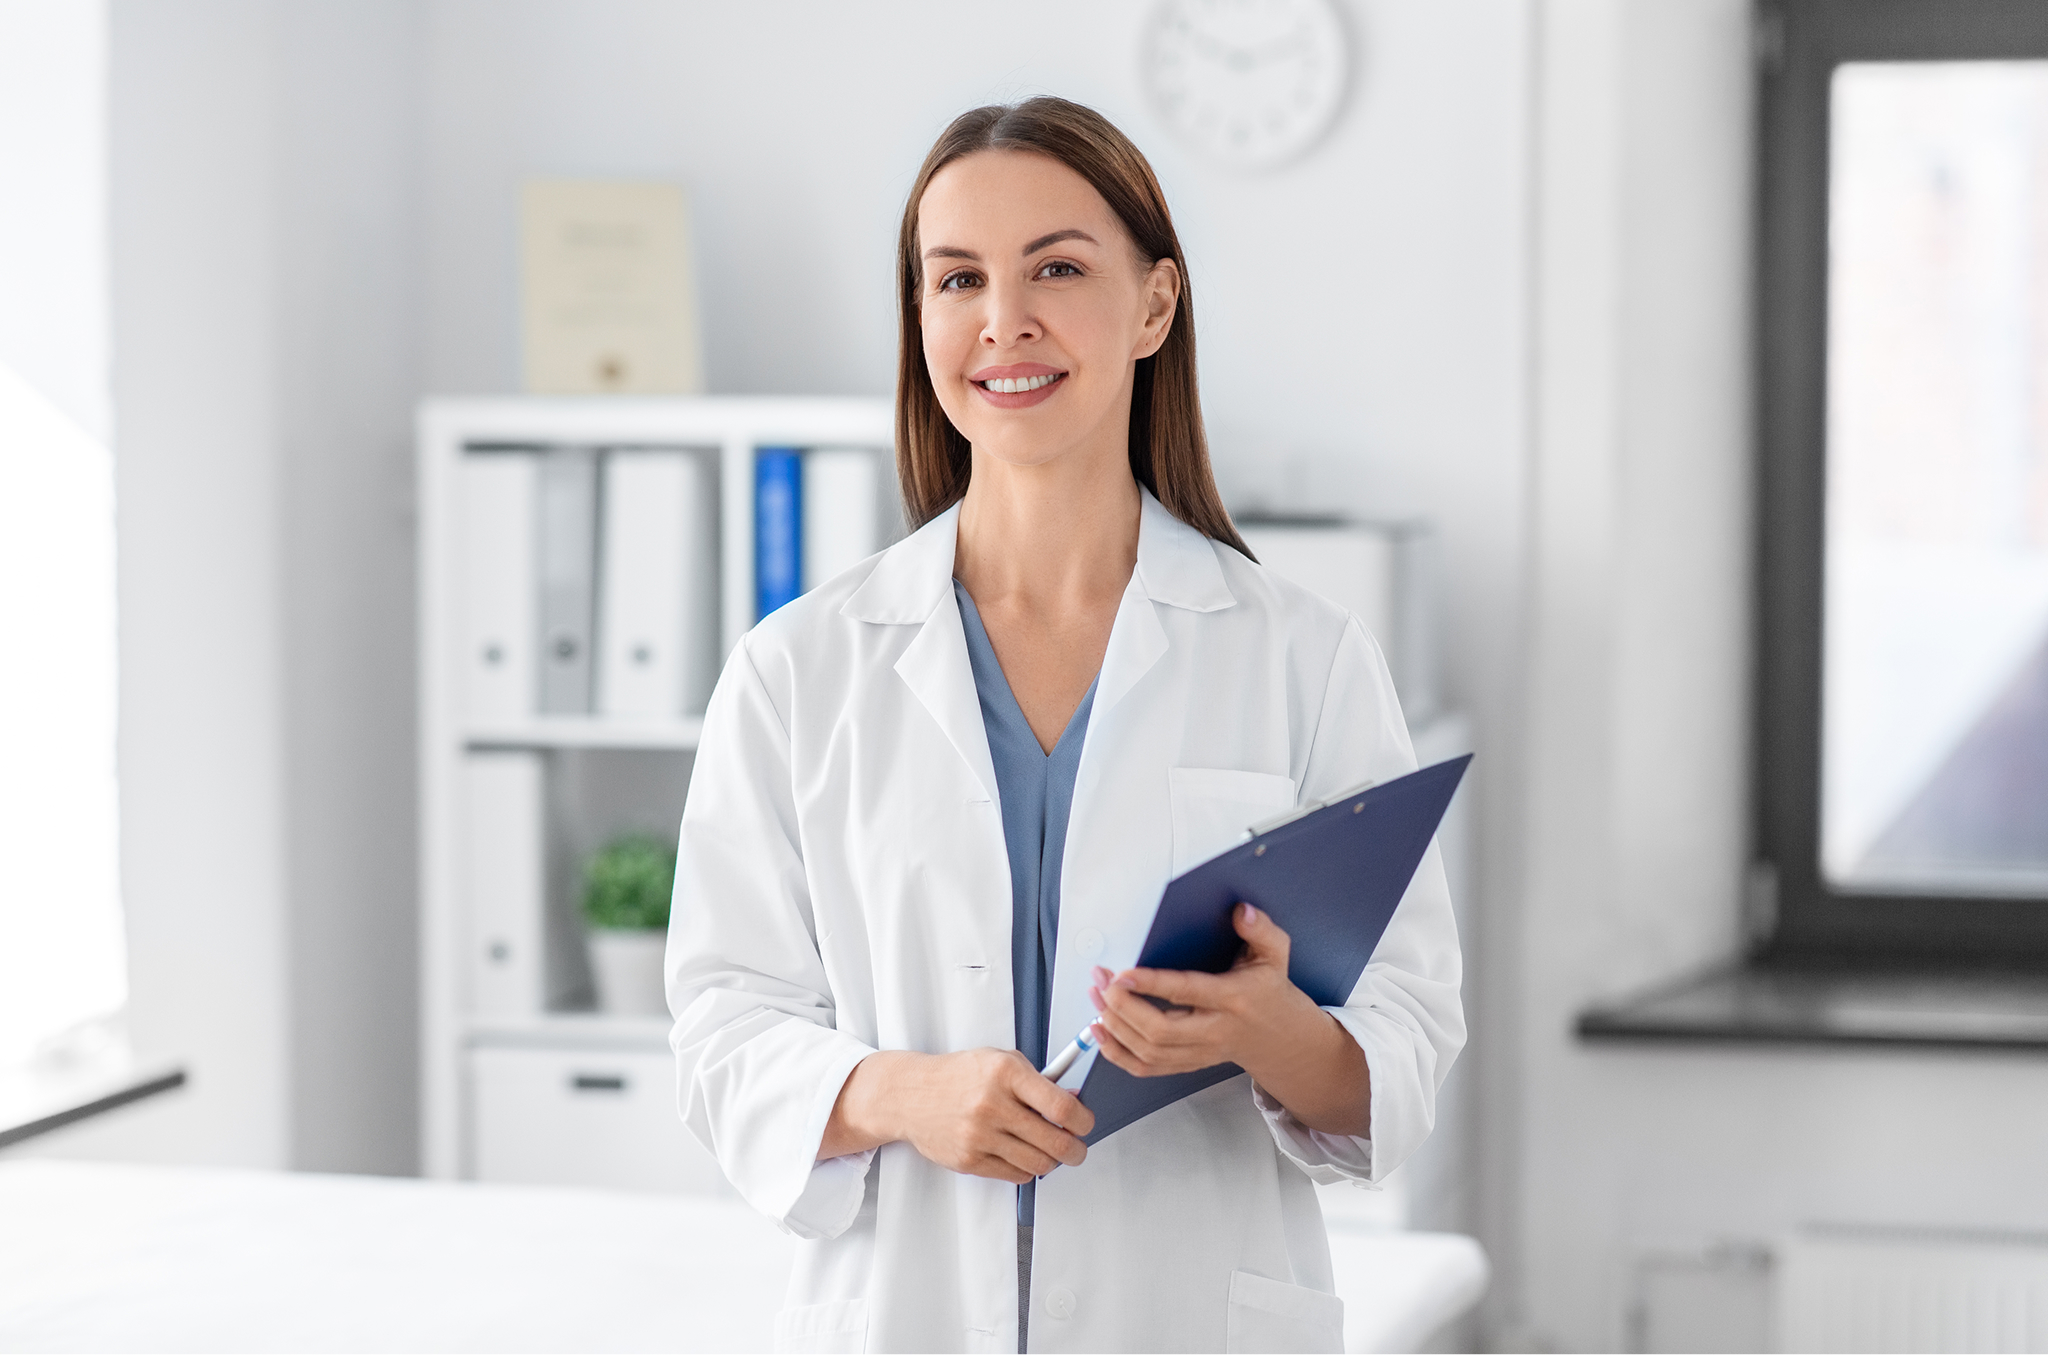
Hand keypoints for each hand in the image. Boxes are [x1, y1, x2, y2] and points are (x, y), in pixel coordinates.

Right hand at [819, 1048, 1094, 1183]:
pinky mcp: (969, 1161)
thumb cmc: (960, 1076)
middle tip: (1078, 1148)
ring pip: (1039, 1164)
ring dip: (1052, 1161)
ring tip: (1049, 1151)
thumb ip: (1038, 1080)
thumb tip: (1075, 1103)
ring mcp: (979, 1136)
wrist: (910, 1095)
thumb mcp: (1000, 1061)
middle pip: (1055, 1142)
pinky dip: (1027, 1169)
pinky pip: (1016, 1175)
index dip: (1083, 1121)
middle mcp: (992, 1104)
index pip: (1060, 1107)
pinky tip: (1022, 1154)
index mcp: (1005, 1073)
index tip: (1086, 1124)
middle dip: (1076, 1150)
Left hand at [1088, 903, 1370, 1136]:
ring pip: (1149, 1052)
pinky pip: (1147, 1068)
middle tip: (1101, 982)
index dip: (1152, 984)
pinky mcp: (1187, 1063)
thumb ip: (1260, 929)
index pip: (1188, 992)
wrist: (1281, 1039)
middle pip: (1161, 1031)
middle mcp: (1215, 1030)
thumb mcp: (1275, 953)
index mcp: (1234, 999)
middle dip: (1122, 1008)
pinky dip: (1117, 1054)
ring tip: (1095, 998)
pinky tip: (1100, 1031)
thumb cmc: (1270, 991)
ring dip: (1114, 1027)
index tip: (1122, 973)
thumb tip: (1240, 911)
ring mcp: (1200, 1052)